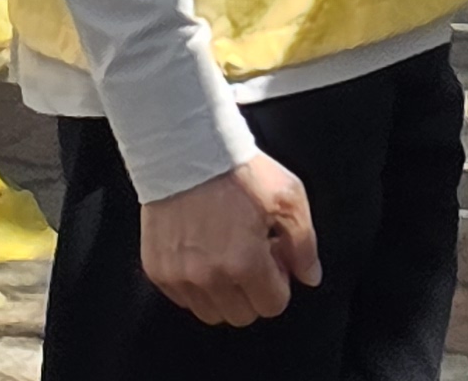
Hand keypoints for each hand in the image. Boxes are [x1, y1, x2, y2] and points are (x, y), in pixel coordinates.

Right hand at [141, 156, 317, 328]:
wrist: (187, 151)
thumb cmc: (238, 171)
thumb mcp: (288, 198)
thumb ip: (304, 244)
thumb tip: (309, 276)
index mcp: (245, 262)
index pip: (272, 305)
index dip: (280, 283)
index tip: (275, 261)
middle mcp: (209, 277)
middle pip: (242, 315)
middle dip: (254, 292)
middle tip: (253, 258)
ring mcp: (179, 277)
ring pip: (211, 313)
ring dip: (225, 293)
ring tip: (228, 256)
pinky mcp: (157, 270)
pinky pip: (183, 299)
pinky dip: (197, 285)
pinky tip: (205, 253)